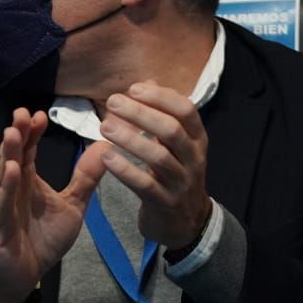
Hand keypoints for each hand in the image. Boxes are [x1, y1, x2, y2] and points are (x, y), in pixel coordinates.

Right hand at [0, 108, 108, 302]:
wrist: (24, 275)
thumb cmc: (43, 239)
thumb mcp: (72, 206)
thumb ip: (86, 178)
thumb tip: (104, 147)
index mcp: (26, 181)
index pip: (27, 150)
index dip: (32, 132)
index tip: (41, 115)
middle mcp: (9, 188)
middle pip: (11, 156)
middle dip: (16, 134)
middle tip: (22, 112)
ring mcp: (0, 205)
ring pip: (2, 175)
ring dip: (7, 154)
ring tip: (13, 133)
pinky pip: (1, 204)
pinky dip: (5, 187)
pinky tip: (10, 171)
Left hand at [98, 82, 212, 250]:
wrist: (184, 221)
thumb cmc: (173, 173)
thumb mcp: (174, 144)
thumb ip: (160, 113)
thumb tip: (145, 82)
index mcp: (197, 139)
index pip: (186, 110)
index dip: (160, 96)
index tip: (133, 88)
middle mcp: (194, 158)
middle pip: (171, 129)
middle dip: (141, 113)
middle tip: (112, 102)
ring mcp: (182, 181)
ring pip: (158, 156)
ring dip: (129, 138)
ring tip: (104, 126)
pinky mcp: (165, 202)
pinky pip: (145, 184)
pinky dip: (125, 169)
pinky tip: (106, 156)